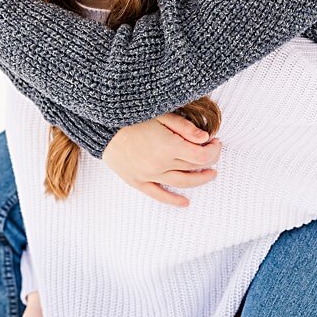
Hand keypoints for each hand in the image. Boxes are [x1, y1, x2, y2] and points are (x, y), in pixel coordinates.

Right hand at [101, 113, 220, 206]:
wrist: (100, 126)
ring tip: (210, 175)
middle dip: (209, 160)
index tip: (216, 142)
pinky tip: (185, 202)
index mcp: (168, 145)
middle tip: (213, 153)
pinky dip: (173, 200)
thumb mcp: (160, 114)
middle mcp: (160, 163)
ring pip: (182, 183)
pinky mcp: (137, 181)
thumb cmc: (131, 117)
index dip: (214, 150)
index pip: (202, 155)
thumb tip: (206, 138)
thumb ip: (184, 127)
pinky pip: (158, 194)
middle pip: (194, 168)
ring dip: (199, 180)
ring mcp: (148, 175)